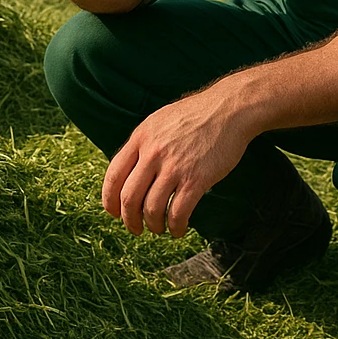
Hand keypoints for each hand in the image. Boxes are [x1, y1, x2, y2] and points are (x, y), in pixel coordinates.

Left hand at [101, 82, 253, 237]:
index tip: (115, 213)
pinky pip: (177, 213)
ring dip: (153, 226)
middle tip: (136, 228)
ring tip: (159, 228)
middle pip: (129, 197)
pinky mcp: (196, 179)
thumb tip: (129, 173)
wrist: (227, 109)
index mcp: (141, 137)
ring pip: (151, 209)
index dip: (109, 200)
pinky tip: (178, 229)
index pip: (113, 175)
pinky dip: (175, 227)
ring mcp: (174, 166)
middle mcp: (153, 152)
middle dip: (129, 220)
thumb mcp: (159, 121)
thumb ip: (143, 144)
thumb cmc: (195, 115)